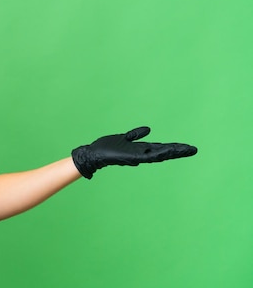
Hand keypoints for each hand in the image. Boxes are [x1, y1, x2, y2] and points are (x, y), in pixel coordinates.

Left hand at [71, 126, 196, 178]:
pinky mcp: (131, 157)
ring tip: (185, 150)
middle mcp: (142, 153)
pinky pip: (146, 156)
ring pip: (158, 154)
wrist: (94, 154)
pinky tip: (165, 152)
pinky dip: (156, 154)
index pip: (162, 147)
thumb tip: (149, 129)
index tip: (189, 147)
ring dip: (171, 152)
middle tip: (194, 149)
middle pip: (164, 151)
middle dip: (178, 151)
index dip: (175, 147)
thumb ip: (136, 135)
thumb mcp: (124, 138)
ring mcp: (137, 156)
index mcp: (141, 148)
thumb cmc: (108, 147)